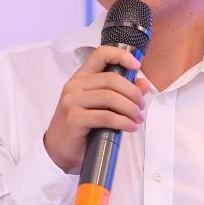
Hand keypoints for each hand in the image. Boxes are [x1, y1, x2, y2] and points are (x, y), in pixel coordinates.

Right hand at [43, 45, 150, 172]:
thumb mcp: (101, 106)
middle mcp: (74, 85)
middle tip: (141, 106)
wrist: (59, 150)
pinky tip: (130, 127)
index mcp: (81, 78)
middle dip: (132, 93)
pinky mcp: (74, 118)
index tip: (136, 65)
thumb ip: (122, 93)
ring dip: (130, 108)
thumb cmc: (81, 127)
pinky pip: (105, 117)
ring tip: (137, 118)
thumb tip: (143, 83)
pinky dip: (122, 122)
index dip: (121, 56)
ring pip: (110, 97)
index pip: (101, 55)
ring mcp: (72, 101)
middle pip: (111, 79)